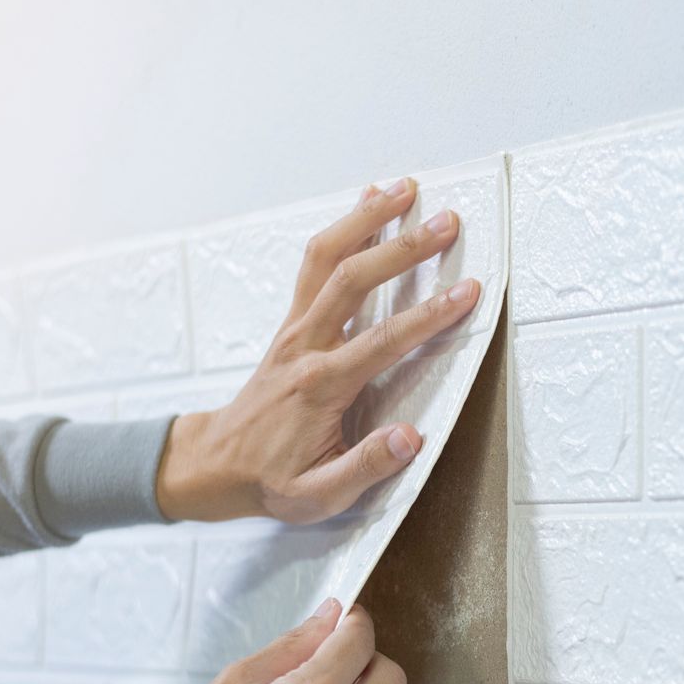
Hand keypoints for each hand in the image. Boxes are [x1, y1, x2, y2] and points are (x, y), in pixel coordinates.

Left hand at [155, 177, 484, 523]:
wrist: (217, 464)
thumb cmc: (273, 481)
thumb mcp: (318, 495)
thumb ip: (365, 466)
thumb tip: (410, 438)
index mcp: (320, 387)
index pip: (382, 342)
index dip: (429, 315)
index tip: (466, 292)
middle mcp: (305, 346)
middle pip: (354, 281)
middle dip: (403, 248)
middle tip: (447, 222)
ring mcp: (296, 328)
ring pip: (327, 258)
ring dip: (366, 219)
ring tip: (405, 188)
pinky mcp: (293, 322)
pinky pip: (316, 264)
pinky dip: (343, 230)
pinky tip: (368, 206)